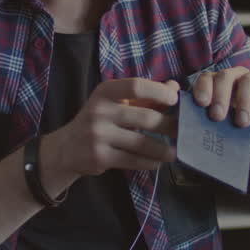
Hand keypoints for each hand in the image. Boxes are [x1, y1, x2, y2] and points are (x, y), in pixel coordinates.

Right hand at [45, 78, 179, 180]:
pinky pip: (133, 160)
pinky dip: (150, 162)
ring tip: (175, 152)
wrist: (66, 148)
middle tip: (183, 131)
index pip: (136, 86)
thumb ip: (144, 96)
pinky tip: (157, 162)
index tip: (174, 99)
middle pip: (144, 118)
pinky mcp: (100, 157)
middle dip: (169, 126)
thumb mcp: (115, 102)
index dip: (158, 91)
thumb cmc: (98, 120)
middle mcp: (99, 111)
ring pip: (142, 143)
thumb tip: (174, 87)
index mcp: (105, 92)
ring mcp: (98, 135)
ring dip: (163, 149)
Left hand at [191, 67, 249, 160]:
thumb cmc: (237, 138)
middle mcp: (238, 78)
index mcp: (219, 86)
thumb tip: (175, 135)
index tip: (201, 104)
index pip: (207, 78)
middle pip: (226, 75)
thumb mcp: (217, 133)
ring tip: (241, 123)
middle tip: (217, 117)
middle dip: (220, 95)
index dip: (203, 88)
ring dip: (243, 101)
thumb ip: (199, 128)